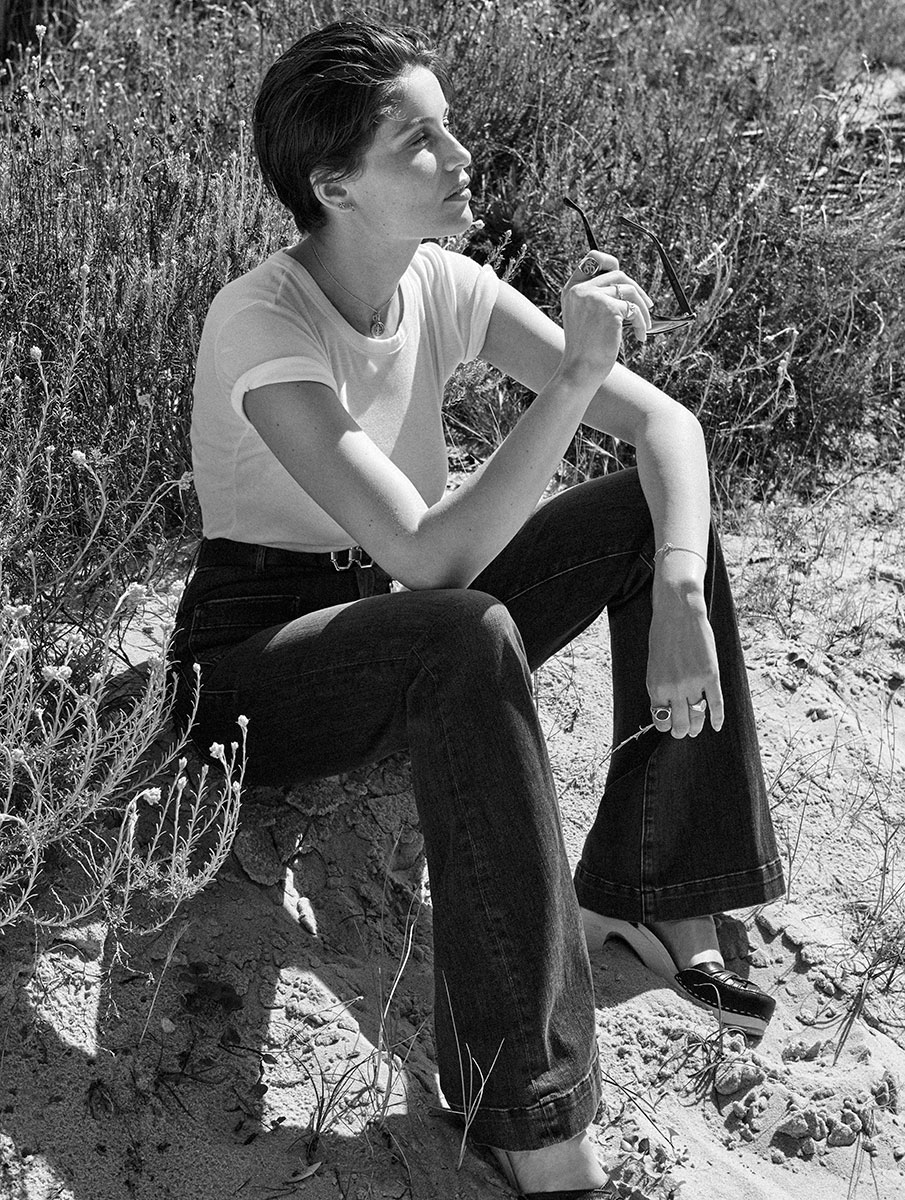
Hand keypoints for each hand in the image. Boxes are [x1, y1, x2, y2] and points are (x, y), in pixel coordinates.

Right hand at [559, 251, 652, 380]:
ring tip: (645, 324)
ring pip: (629, 290)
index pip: (591, 258)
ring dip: (643, 307)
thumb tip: (627, 288)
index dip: (609, 260)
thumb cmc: (584, 349)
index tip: (621, 272)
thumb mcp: (583, 318)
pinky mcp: (609, 308)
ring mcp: (594, 297)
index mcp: (572, 290)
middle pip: (618, 274)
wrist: (580, 369)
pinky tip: (640, 336)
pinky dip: (641, 323)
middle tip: (647, 304)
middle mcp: (580, 290)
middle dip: (637, 289)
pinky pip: (634, 309)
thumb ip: (595, 298)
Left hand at [646, 583, 723, 738]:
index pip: (660, 719)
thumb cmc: (662, 635)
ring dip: (696, 727)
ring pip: (697, 716)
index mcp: (655, 686)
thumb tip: (667, 706)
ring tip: (695, 729)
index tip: (668, 725)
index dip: (665, 726)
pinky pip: (716, 704)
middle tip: (683, 732)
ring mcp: (694, 683)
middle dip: (681, 731)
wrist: (678, 613)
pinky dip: (717, 718)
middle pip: (680, 723)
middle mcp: (674, 689)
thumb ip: (660, 686)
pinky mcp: (711, 676)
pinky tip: (716, 726)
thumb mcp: (653, 664)